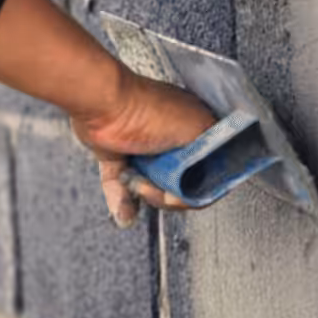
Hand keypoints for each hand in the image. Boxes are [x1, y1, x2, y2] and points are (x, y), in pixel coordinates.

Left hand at [72, 73, 215, 227]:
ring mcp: (144, 150)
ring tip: (136, 185)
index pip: (207, 171)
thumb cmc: (146, 109)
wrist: (103, 105)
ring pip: (151, 187)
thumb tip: (214, 178)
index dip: (198, 189)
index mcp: (194, 130)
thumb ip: (213, 153)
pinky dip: (122, 200)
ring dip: (144, 195)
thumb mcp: (196, 129)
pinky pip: (122, 186)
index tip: (186, 192)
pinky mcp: (119, 157)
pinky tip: (124, 212)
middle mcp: (172, 140)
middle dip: (166, 194)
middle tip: (159, 189)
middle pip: (178, 184)